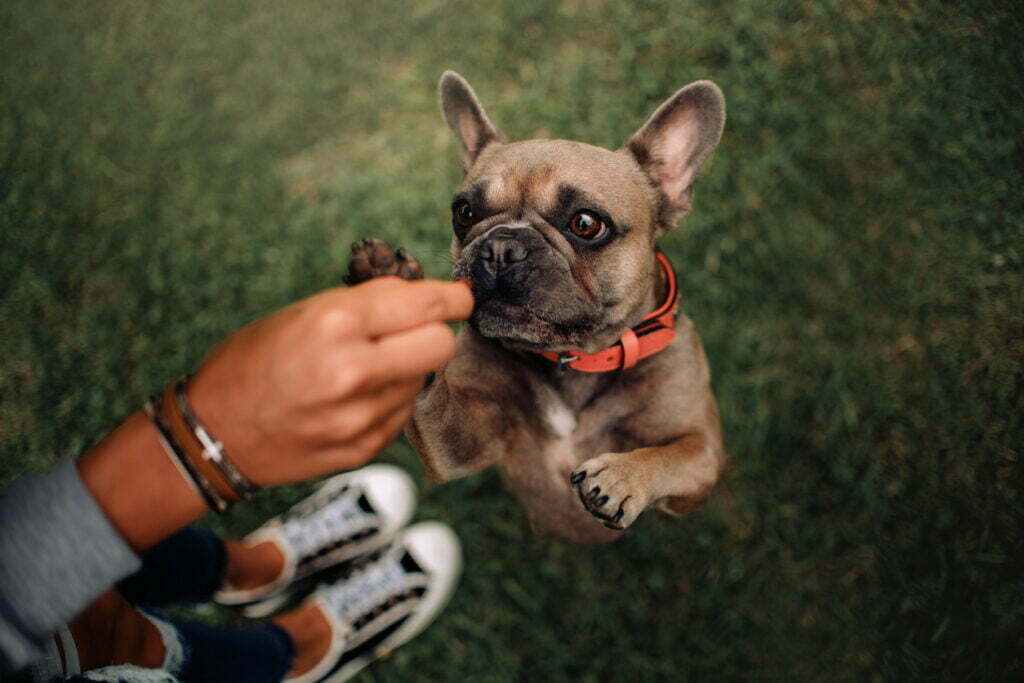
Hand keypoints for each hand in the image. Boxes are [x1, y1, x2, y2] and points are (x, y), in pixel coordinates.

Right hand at [188, 276, 472, 484]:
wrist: (214, 435)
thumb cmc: (253, 362)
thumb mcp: (304, 313)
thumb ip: (369, 303)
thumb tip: (431, 295)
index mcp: (335, 324)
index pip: (426, 306)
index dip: (453, 299)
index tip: (461, 298)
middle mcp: (353, 371)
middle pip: (440, 345)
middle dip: (432, 334)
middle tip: (411, 332)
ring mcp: (360, 417)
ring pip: (421, 380)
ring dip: (404, 369)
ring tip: (360, 370)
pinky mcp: (364, 449)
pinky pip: (402, 413)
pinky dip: (388, 400)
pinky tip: (351, 400)